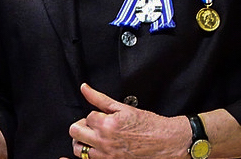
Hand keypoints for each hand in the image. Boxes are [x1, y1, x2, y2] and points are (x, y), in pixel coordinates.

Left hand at [62, 84, 189, 158]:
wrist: (166, 142)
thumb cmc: (148, 125)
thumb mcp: (123, 107)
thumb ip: (99, 98)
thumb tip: (84, 88)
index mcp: (106, 125)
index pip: (86, 116)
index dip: (95, 115)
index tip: (104, 116)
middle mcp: (104, 142)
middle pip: (75, 132)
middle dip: (82, 126)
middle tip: (94, 126)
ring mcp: (107, 156)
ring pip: (79, 150)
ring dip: (83, 142)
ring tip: (96, 137)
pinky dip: (92, 154)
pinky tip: (101, 148)